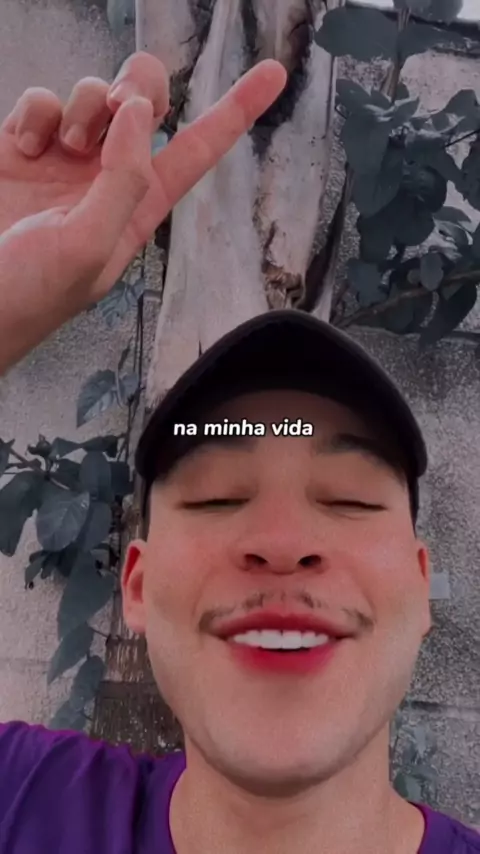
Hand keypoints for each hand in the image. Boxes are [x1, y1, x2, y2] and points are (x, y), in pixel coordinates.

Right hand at [0, 52, 286, 371]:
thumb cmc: (28, 294)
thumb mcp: (88, 249)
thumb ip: (124, 180)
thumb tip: (142, 115)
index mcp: (138, 207)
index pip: (196, 151)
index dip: (236, 112)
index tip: (275, 75)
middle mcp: (107, 178)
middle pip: (146, 103)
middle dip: (138, 88)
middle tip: (117, 109)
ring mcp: (64, 160)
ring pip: (92, 94)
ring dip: (82, 107)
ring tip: (61, 147)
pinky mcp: (23, 147)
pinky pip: (42, 101)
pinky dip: (35, 113)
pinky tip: (24, 148)